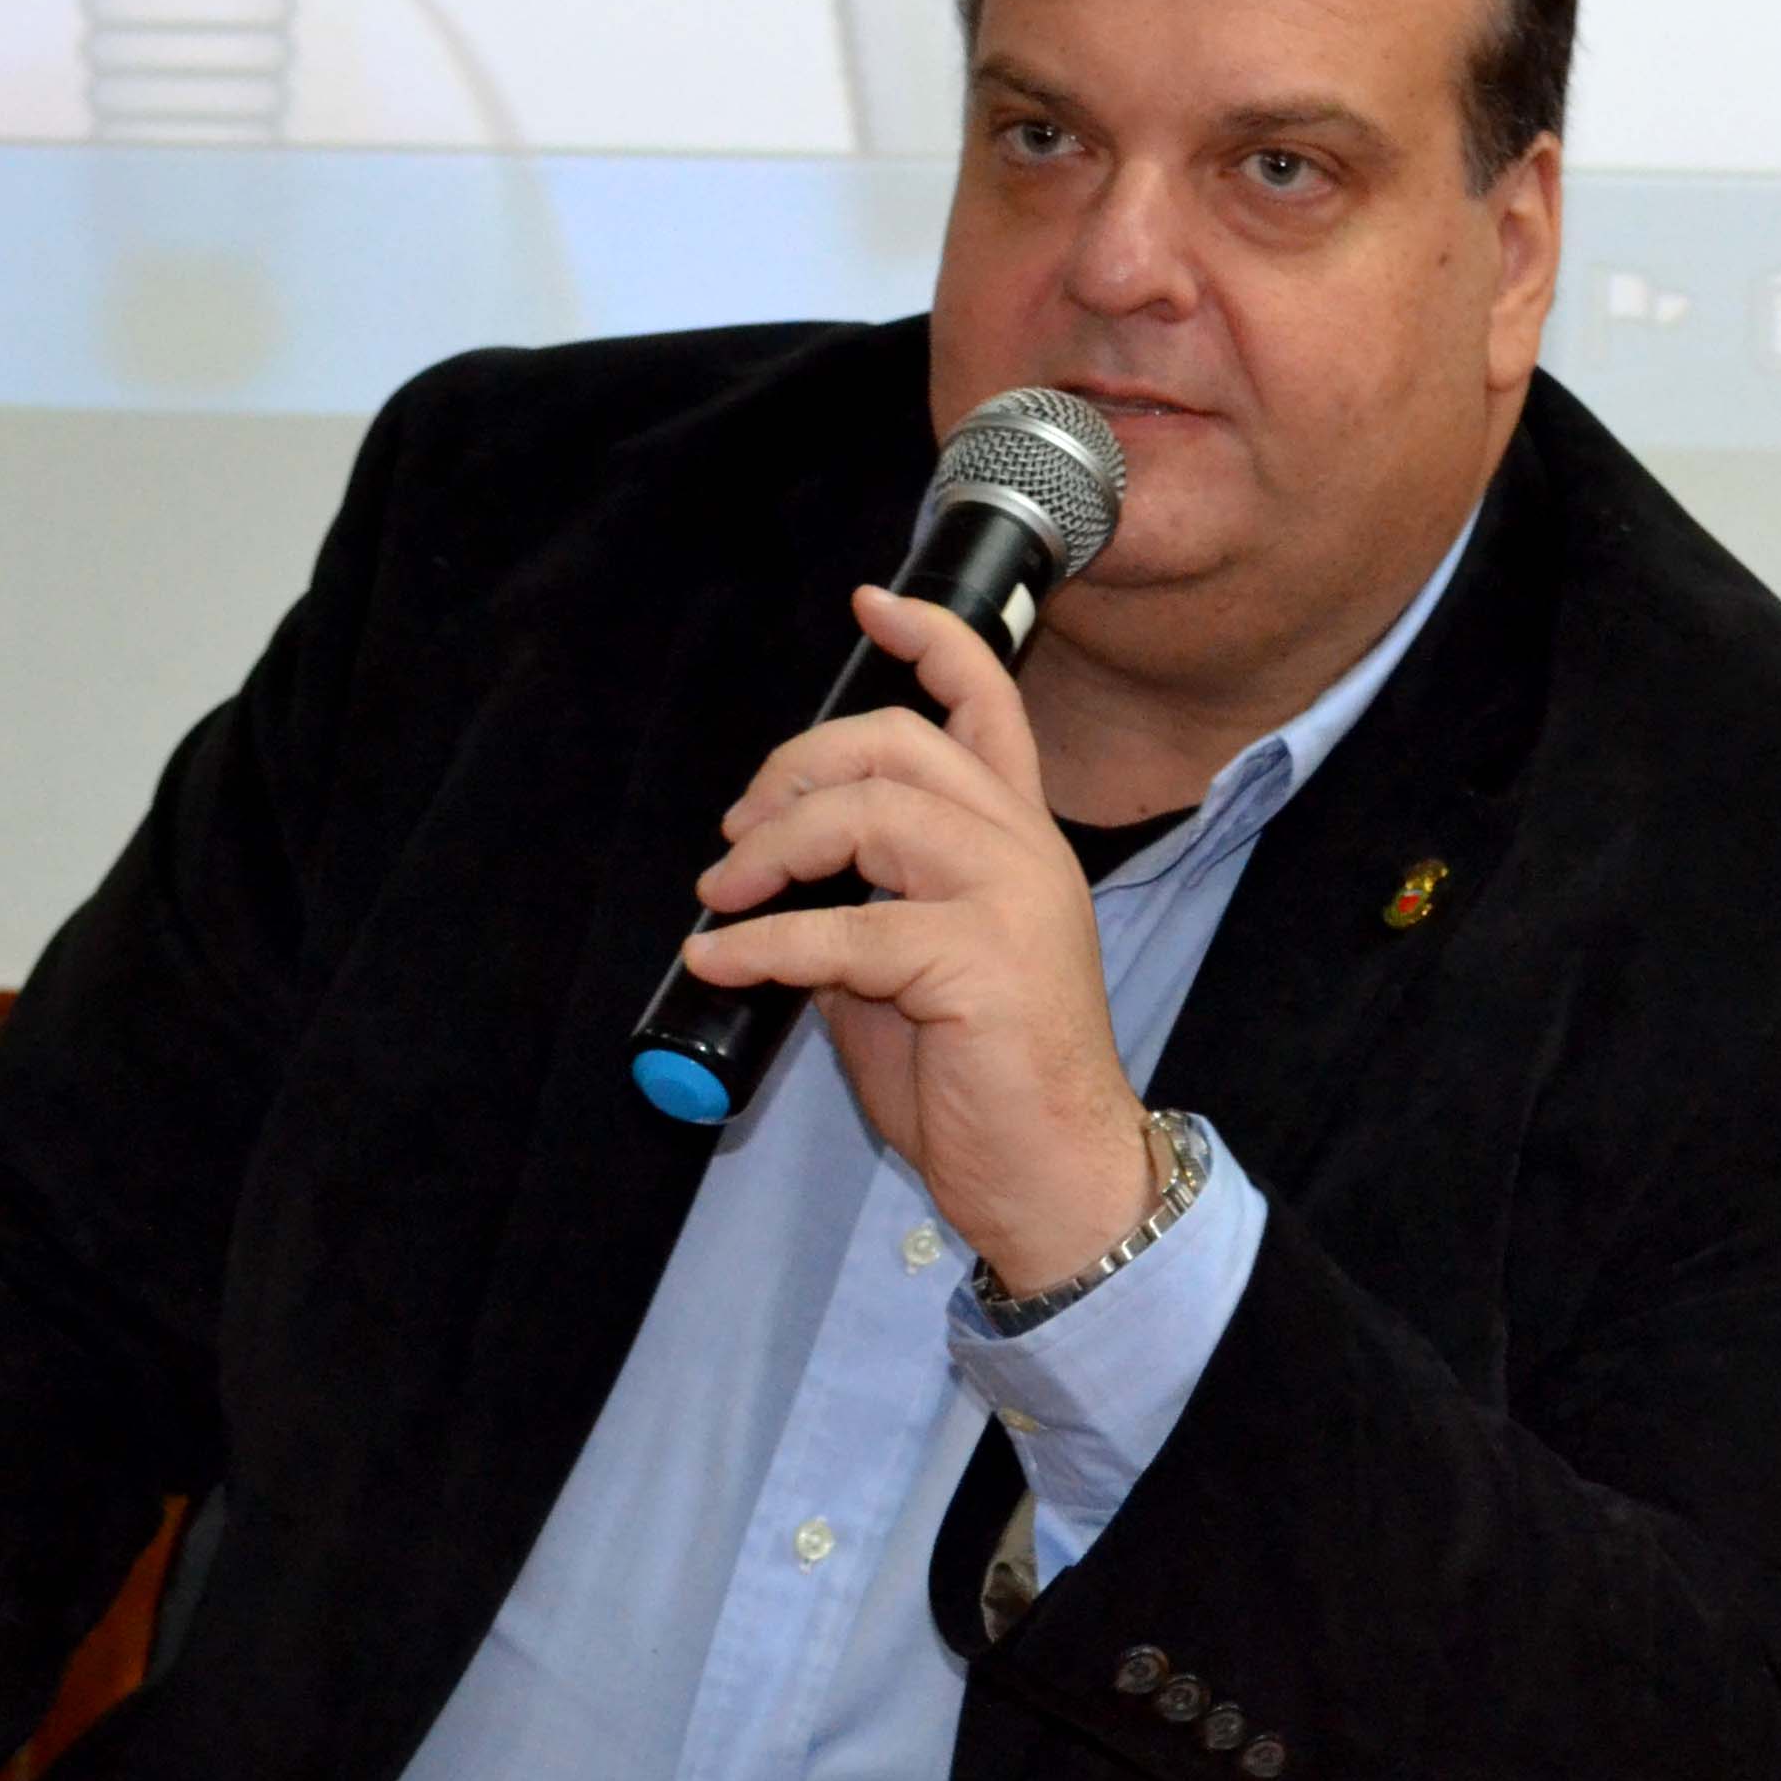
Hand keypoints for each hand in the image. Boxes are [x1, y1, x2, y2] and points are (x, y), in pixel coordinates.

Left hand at [681, 586, 1155, 1288]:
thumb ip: (864, 911)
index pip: (989, 705)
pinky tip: (723, 960)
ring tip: (724, 893)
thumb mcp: (912, 975)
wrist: (1056, 1176)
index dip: (931, 643)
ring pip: (872, 815)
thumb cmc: (986, 1083)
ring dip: (773, 847)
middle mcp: (1024, 851)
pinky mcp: (978, 965)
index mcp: (1019, 841)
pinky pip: (844, 932)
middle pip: (900, 742)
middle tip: (741, 829)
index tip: (870, 604)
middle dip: (797, 767)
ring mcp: (1009, 902)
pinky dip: (764, 941)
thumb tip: (777, 895)